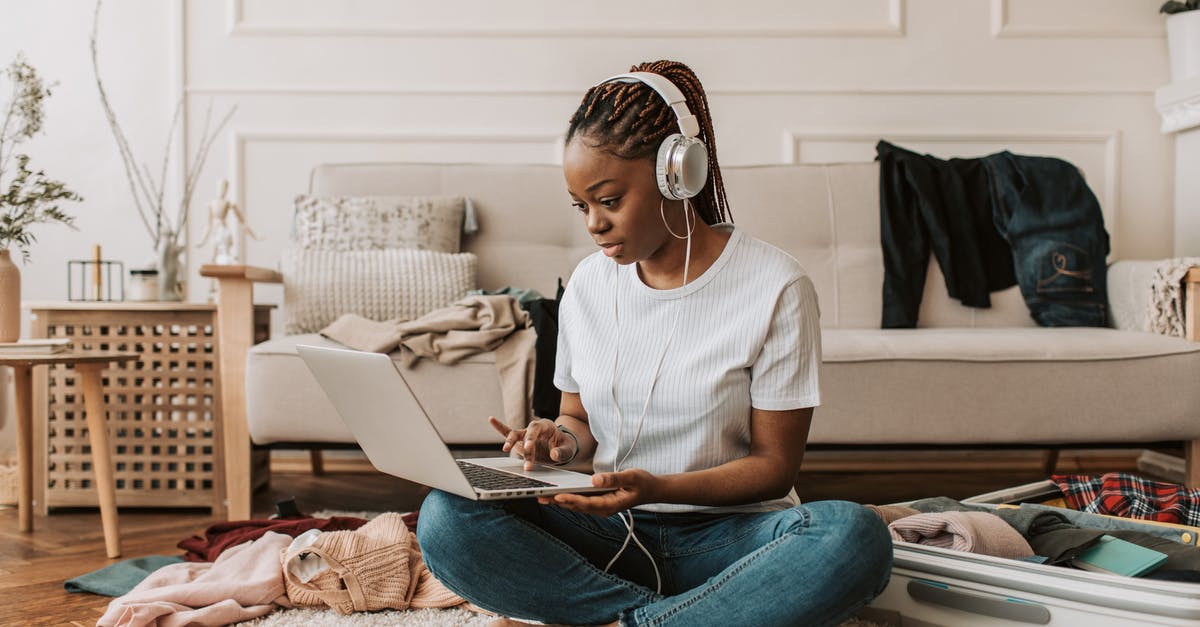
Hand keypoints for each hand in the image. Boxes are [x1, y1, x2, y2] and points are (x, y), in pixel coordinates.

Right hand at [488, 416, 577, 470]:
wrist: (561, 447)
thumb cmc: (565, 446)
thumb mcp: (568, 449)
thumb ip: (562, 452)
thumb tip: (554, 455)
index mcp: (546, 426)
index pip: (536, 429)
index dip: (531, 438)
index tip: (528, 448)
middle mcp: (534, 428)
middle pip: (525, 433)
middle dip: (524, 444)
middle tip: (525, 454)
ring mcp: (525, 434)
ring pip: (515, 434)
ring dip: (510, 442)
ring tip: (505, 449)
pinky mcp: (520, 441)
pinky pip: (508, 433)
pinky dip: (499, 427)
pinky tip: (491, 419)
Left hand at [543, 469, 657, 516]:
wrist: (651, 490)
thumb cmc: (642, 483)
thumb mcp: (632, 477)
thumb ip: (614, 478)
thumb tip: (595, 479)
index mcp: (611, 504)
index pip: (587, 504)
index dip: (572, 500)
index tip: (558, 497)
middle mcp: (602, 508)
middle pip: (577, 506)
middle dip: (558, 501)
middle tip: (540, 495)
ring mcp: (599, 506)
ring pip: (576, 505)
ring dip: (559, 501)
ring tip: (541, 495)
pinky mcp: (597, 502)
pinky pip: (579, 501)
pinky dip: (567, 497)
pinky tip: (555, 493)